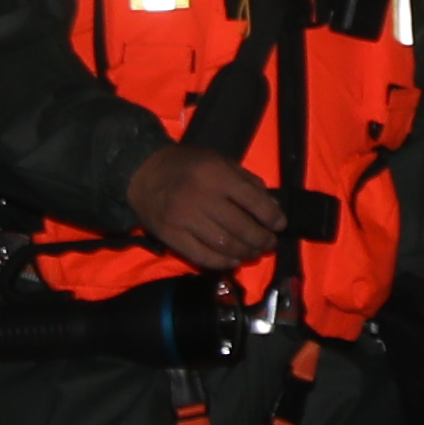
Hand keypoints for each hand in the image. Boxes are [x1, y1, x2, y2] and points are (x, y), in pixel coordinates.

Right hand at [117, 143, 293, 273]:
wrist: (143, 172)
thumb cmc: (187, 165)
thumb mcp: (219, 161)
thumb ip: (246, 181)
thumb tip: (271, 207)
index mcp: (216, 175)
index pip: (253, 201)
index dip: (272, 216)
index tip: (280, 225)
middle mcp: (201, 198)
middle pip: (241, 227)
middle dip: (261, 239)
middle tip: (269, 243)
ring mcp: (185, 220)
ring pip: (224, 245)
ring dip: (245, 253)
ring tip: (254, 252)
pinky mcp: (171, 237)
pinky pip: (202, 256)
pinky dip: (222, 263)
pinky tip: (233, 261)